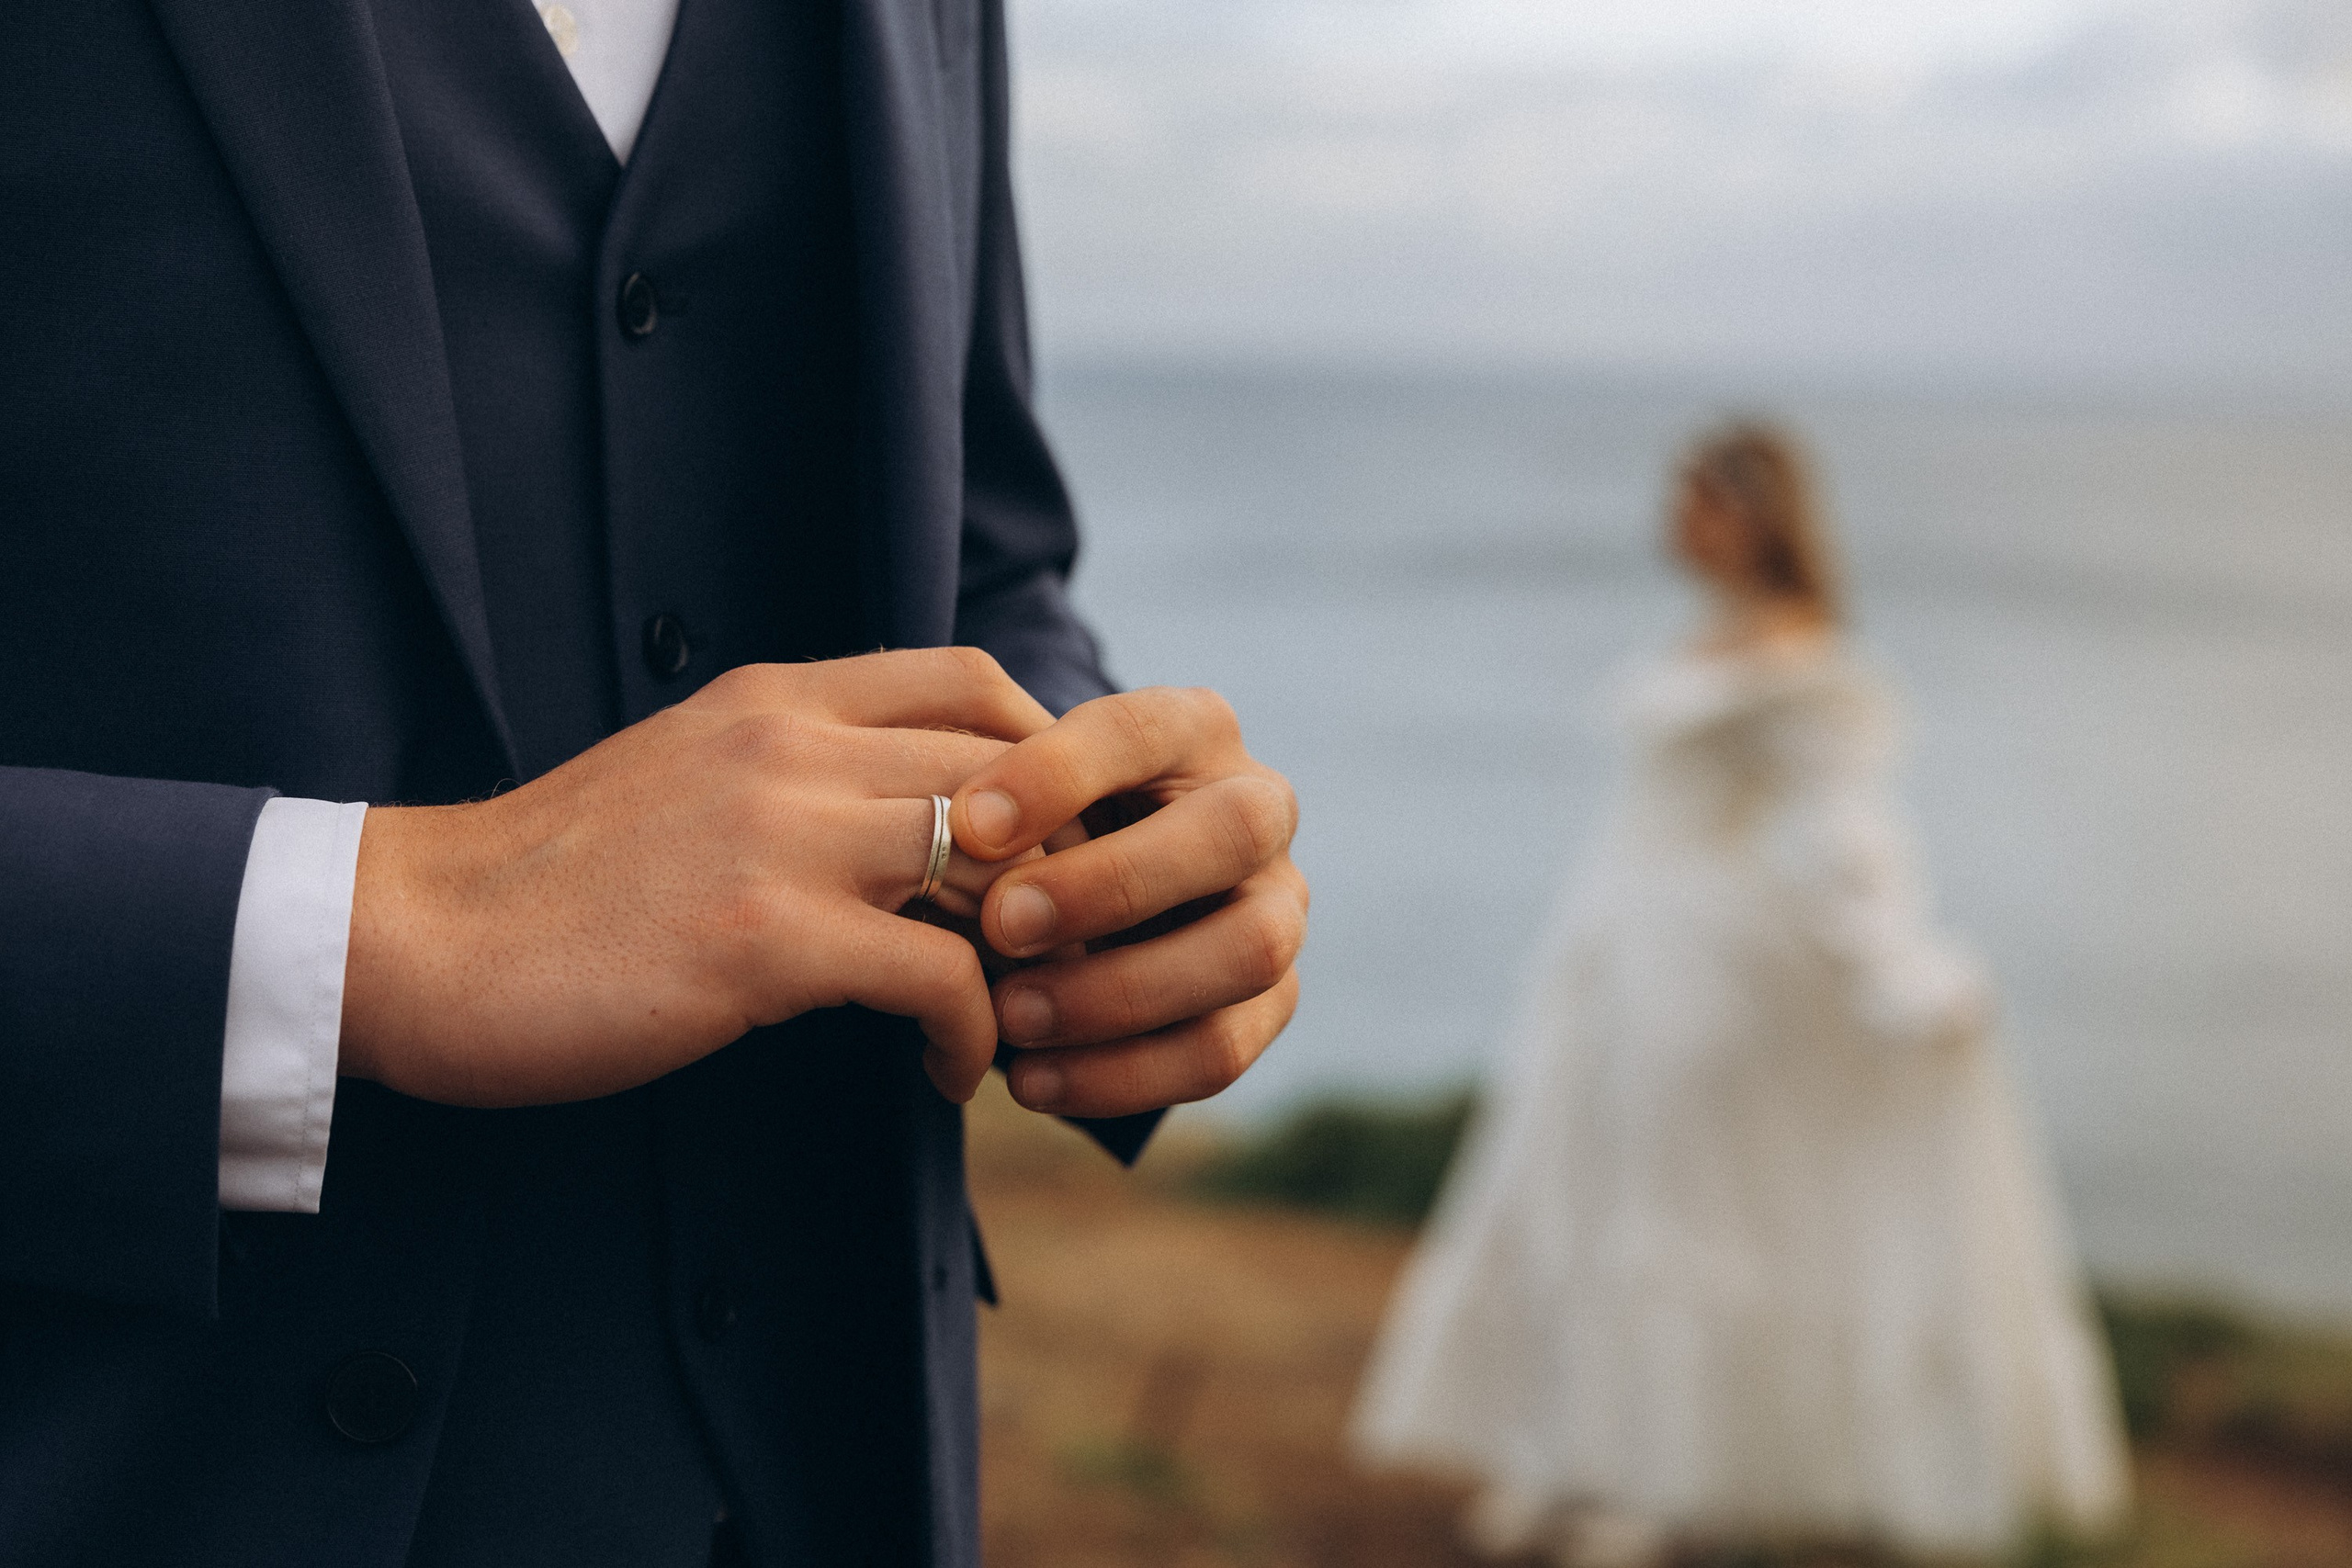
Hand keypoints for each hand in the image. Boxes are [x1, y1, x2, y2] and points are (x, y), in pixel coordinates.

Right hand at [339, 650, 1050, 1108]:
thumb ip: (795, 769)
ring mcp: (780, 835)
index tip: (1056, 853)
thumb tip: (913, 823)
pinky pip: (938, 977)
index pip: (972, 683)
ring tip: (1023, 1019)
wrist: (418, 937)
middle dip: (1067, 866)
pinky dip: (970, 1034)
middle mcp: (791, 743)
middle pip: (1011, 773)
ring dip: (1036, 955)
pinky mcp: (763, 937)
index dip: (1050, 765)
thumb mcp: (689, 775)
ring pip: (995, 866)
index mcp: (776, 697)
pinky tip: (948, 1075)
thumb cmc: (556, 880)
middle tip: (1067, 951)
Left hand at [948, 687, 1304, 1118]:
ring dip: (1123, 992)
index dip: (1059, 773)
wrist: (1087, 898)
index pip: (1145, 730)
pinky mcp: (1273, 1001)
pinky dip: (1125, 1075)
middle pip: (1233, 832)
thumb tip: (961, 831)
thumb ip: (997, 799)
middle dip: (1114, 883)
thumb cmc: (1037, 829)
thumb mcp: (1017, 794)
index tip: (966, 824)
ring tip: (1010, 1017)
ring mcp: (1280, 907)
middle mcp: (1261, 809)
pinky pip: (1222, 1050)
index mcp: (1195, 730)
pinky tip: (1034, 1082)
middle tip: (1001, 923)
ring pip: (1248, 950)